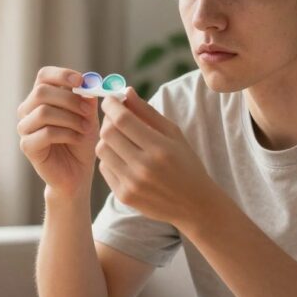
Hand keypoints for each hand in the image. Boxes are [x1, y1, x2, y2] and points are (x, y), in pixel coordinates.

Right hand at [17, 66, 99, 197]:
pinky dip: (67, 134)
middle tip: (88, 110)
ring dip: (70, 118)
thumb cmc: (81, 141)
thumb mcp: (88, 116)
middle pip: (41, 91)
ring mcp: (25, 128)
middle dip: (69, 99)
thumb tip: (89, 82)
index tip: (81, 81)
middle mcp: (28, 110)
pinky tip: (78, 139)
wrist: (77, 172)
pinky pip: (46, 133)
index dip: (61, 75)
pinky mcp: (27, 146)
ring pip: (43, 112)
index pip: (43, 76)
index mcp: (41, 98)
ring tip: (85, 128)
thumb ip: (87, 99)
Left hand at [96, 87, 221, 227]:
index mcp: (160, 148)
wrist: (194, 205)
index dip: (112, 105)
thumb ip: (148, 112)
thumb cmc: (186, 163)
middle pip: (108, 134)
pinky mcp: (124, 196)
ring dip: (107, 139)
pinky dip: (109, 159)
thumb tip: (126, 91)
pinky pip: (104, 168)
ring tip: (121, 138)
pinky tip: (123, 158)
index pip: (123, 119)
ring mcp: (132, 184)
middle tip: (115, 117)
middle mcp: (144, 167)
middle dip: (108, 120)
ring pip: (102, 150)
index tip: (110, 100)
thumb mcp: (174, 134)